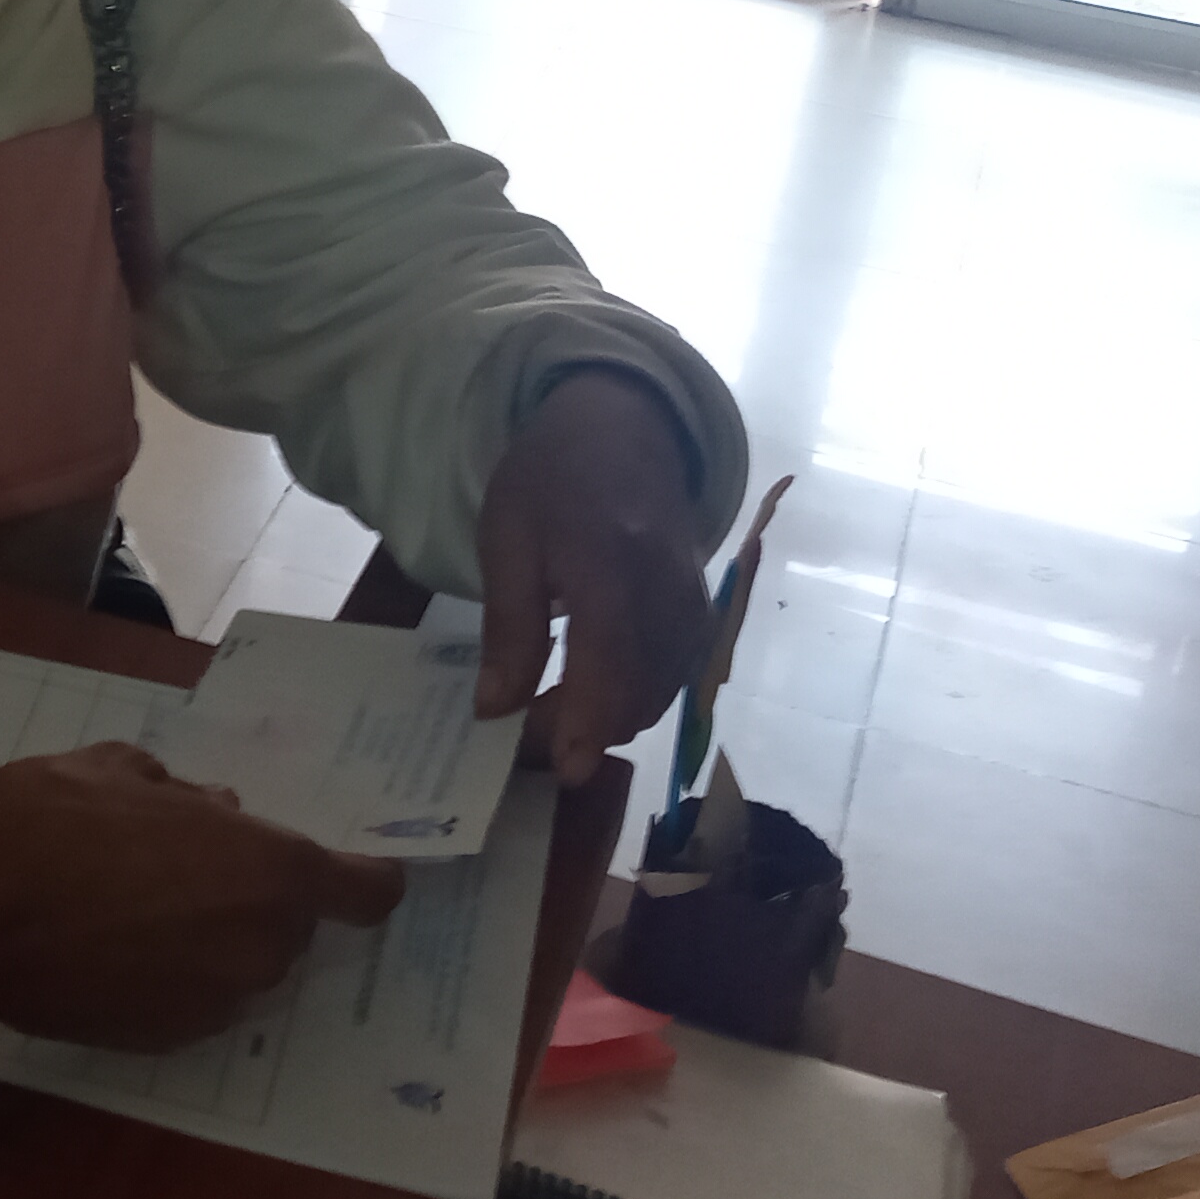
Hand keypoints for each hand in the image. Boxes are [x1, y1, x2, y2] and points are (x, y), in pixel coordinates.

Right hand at [0, 743, 401, 1053]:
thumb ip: (182, 793)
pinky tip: (108, 945)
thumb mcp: (113, 769)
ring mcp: (217, 1001)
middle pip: (292, 921)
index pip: (369, 890)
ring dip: (210, 935)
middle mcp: (262, 945)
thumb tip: (214, 812)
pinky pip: (193, 995)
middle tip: (186, 864)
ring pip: (240, 960)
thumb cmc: (44, 823)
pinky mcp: (168, 1039)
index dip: (364, 876)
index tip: (345, 866)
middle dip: (255, 895)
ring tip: (134, 903)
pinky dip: (169, 973)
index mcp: (269, 868)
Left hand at [475, 369, 715, 786]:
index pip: (607, 674)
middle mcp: (665, 594)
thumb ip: (509, 629)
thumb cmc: (551, 478)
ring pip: (662, 690)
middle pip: (639, 695)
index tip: (557, 772)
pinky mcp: (703, 606)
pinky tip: (596, 686)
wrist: (624, 426)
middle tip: (529, 731)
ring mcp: (693, 601)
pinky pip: (679, 670)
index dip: (583, 732)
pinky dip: (639, 692)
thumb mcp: (507, 542)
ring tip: (554, 707)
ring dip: (612, 715)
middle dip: (587, 730)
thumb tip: (495, 710)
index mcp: (610, 571)